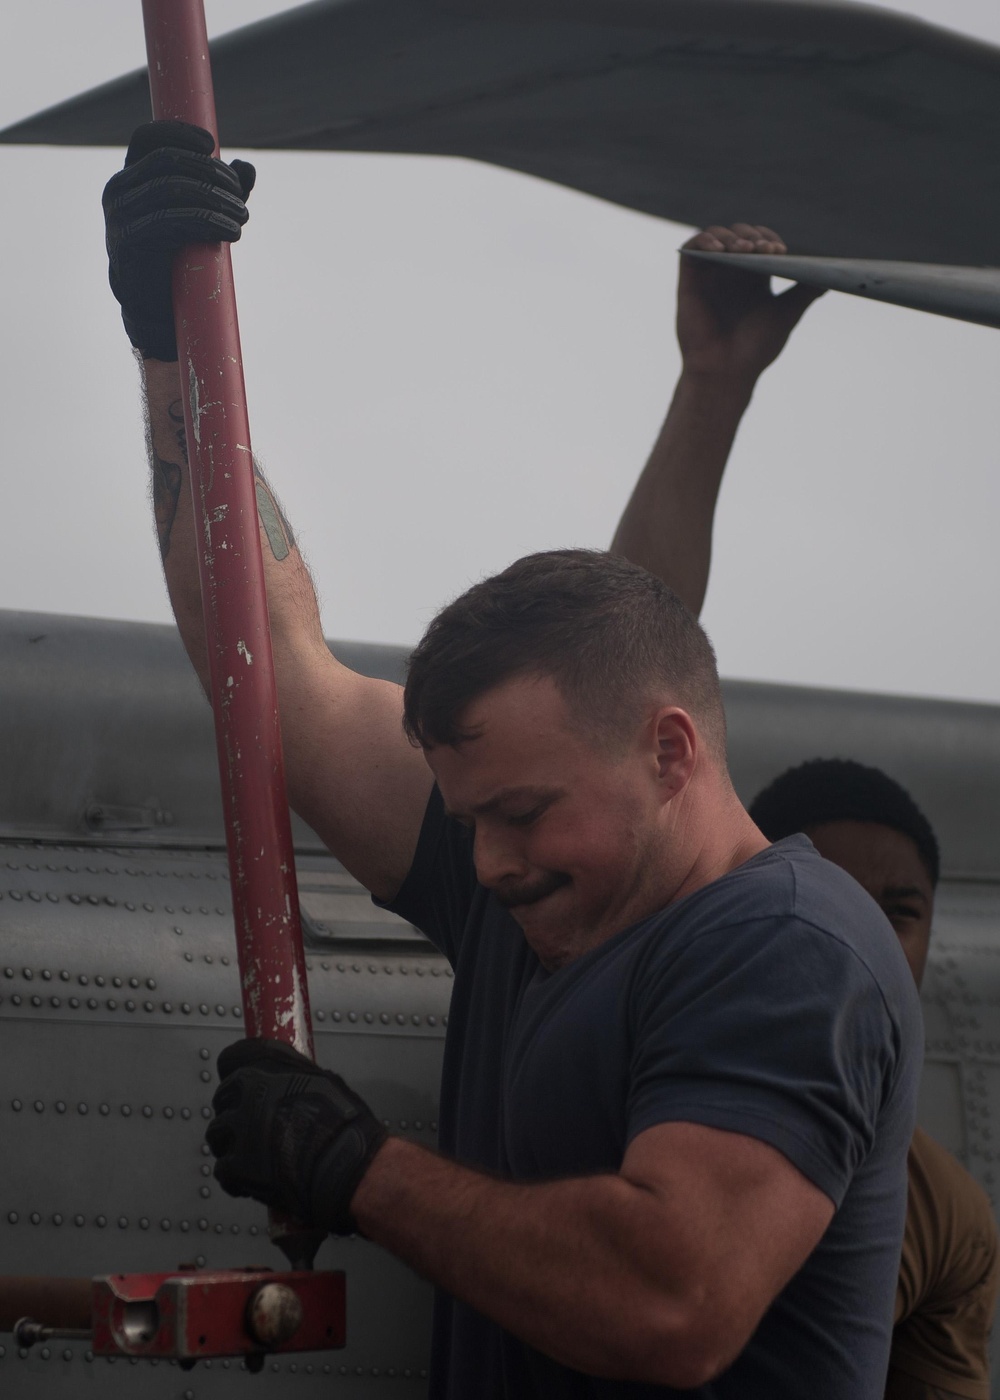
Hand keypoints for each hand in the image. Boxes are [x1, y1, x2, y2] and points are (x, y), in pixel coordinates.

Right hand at [102, 120, 255, 360]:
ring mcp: (119, 217)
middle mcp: (118, 191)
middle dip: (211, 173)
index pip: (148, 138)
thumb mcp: (202, 218)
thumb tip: (247, 167)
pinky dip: (205, 221)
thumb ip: (221, 191)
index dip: (179, 133)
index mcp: (131, 178)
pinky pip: (169, 221)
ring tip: (242, 217)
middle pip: (168, 161)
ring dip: (215, 199)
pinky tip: (230, 232)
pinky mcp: (128, 243)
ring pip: (172, 189)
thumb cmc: (178, 260)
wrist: (156, 311)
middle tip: (241, 196)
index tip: (212, 144)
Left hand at [206, 1038, 386, 1234]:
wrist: (347, 1165)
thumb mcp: (322, 1079)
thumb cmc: (344, 1124)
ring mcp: (241, 1130)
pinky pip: (223, 1169)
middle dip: (234, 1110)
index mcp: (269, 1068)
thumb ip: (292, 1074)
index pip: (232, 1059)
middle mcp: (249, 1094)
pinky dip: (235, 1176)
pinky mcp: (237, 1165)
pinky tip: (251, 1179)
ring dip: (231, 1143)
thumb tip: (284, 1076)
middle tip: (252, 1125)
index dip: (236, 1073)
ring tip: (252, 1153)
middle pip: (222, 1097)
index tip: (240, 1084)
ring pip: (217, 1133)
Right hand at [676, 224, 823, 383]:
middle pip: (739, 235)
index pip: (760, 243)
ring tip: (744, 249)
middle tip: (763, 248)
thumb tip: (832, 275)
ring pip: (716, 236)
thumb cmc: (755, 349)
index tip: (778, 250)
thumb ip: (806, 292)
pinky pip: (692, 248)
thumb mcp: (787, 314)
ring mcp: (709, 275)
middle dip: (752, 235)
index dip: (768, 238)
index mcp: (754, 278)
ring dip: (730, 235)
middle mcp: (731, 273)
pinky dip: (704, 240)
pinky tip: (720, 249)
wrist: (725, 373)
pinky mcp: (689, 280)